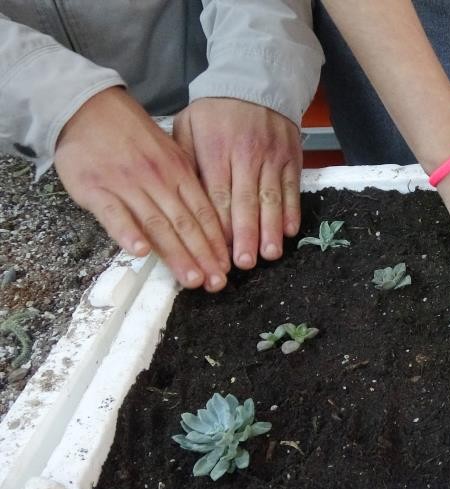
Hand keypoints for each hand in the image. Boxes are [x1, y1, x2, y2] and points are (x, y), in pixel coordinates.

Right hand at [55, 87, 228, 290]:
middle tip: (217, 283)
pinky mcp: (96, 189)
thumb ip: (185, 182)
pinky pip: (115, 214)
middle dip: (204, 256)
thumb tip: (207, 215)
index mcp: (178, 172)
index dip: (216, 242)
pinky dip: (128, 233)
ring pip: (157, 224)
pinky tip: (141, 252)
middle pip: (185, 224)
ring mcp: (127, 185)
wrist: (88, 107)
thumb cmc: (131, 135)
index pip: (203, 212)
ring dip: (177, 254)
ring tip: (192, 278)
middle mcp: (158, 180)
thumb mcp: (169, 152)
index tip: (225, 266)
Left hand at [173, 98, 302, 268]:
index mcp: (215, 150)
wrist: (256, 82)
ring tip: (269, 255)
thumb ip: (185, 161)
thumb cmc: (216, 111)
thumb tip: (183, 199)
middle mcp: (246, 156)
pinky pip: (293, 189)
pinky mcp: (291, 159)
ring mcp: (272, 158)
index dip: (219, 225)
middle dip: (245, 235)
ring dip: (271, 229)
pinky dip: (292, 211)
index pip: (217, 195)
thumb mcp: (188, 126)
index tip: (217, 250)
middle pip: (245, 202)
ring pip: (272, 199)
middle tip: (243, 262)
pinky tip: (289, 231)